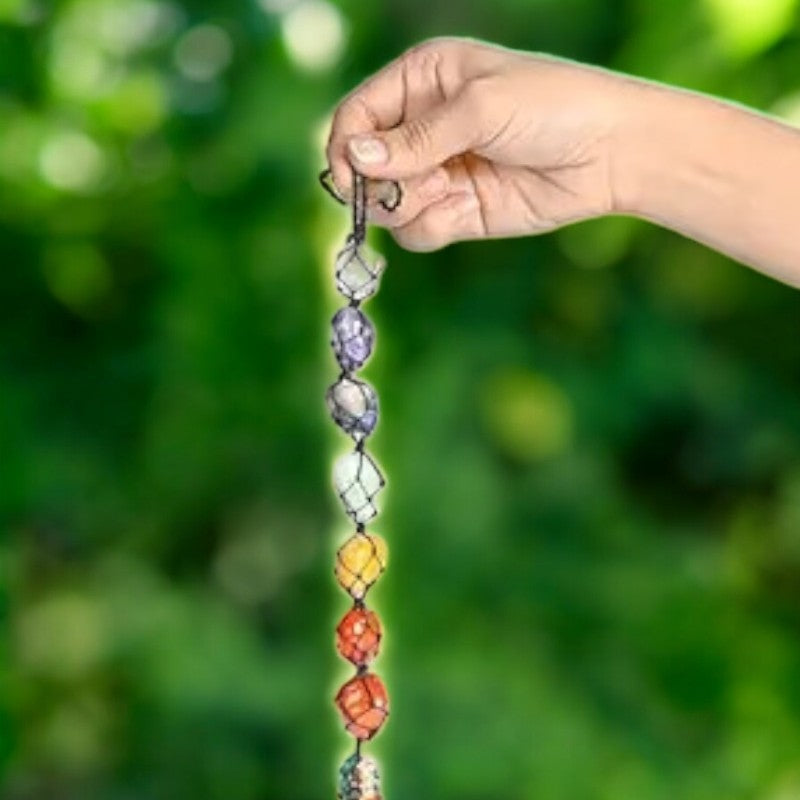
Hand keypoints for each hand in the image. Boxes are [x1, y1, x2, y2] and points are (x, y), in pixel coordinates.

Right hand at [324, 37, 631, 250]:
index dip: (346, 149)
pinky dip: (431, 227)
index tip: (352, 179)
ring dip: (408, 206)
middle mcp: (421, 127)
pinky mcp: (455, 212)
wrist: (609, 153)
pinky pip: (416, 232)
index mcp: (420, 81)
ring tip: (451, 191)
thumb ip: (415, 138)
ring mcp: (437, 173)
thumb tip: (353, 159)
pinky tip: (463, 208)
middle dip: (380, 185)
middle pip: (363, 168)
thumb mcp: (479, 108)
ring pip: (386, 206)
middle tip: (422, 182)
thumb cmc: (552, 106)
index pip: (356, 116)